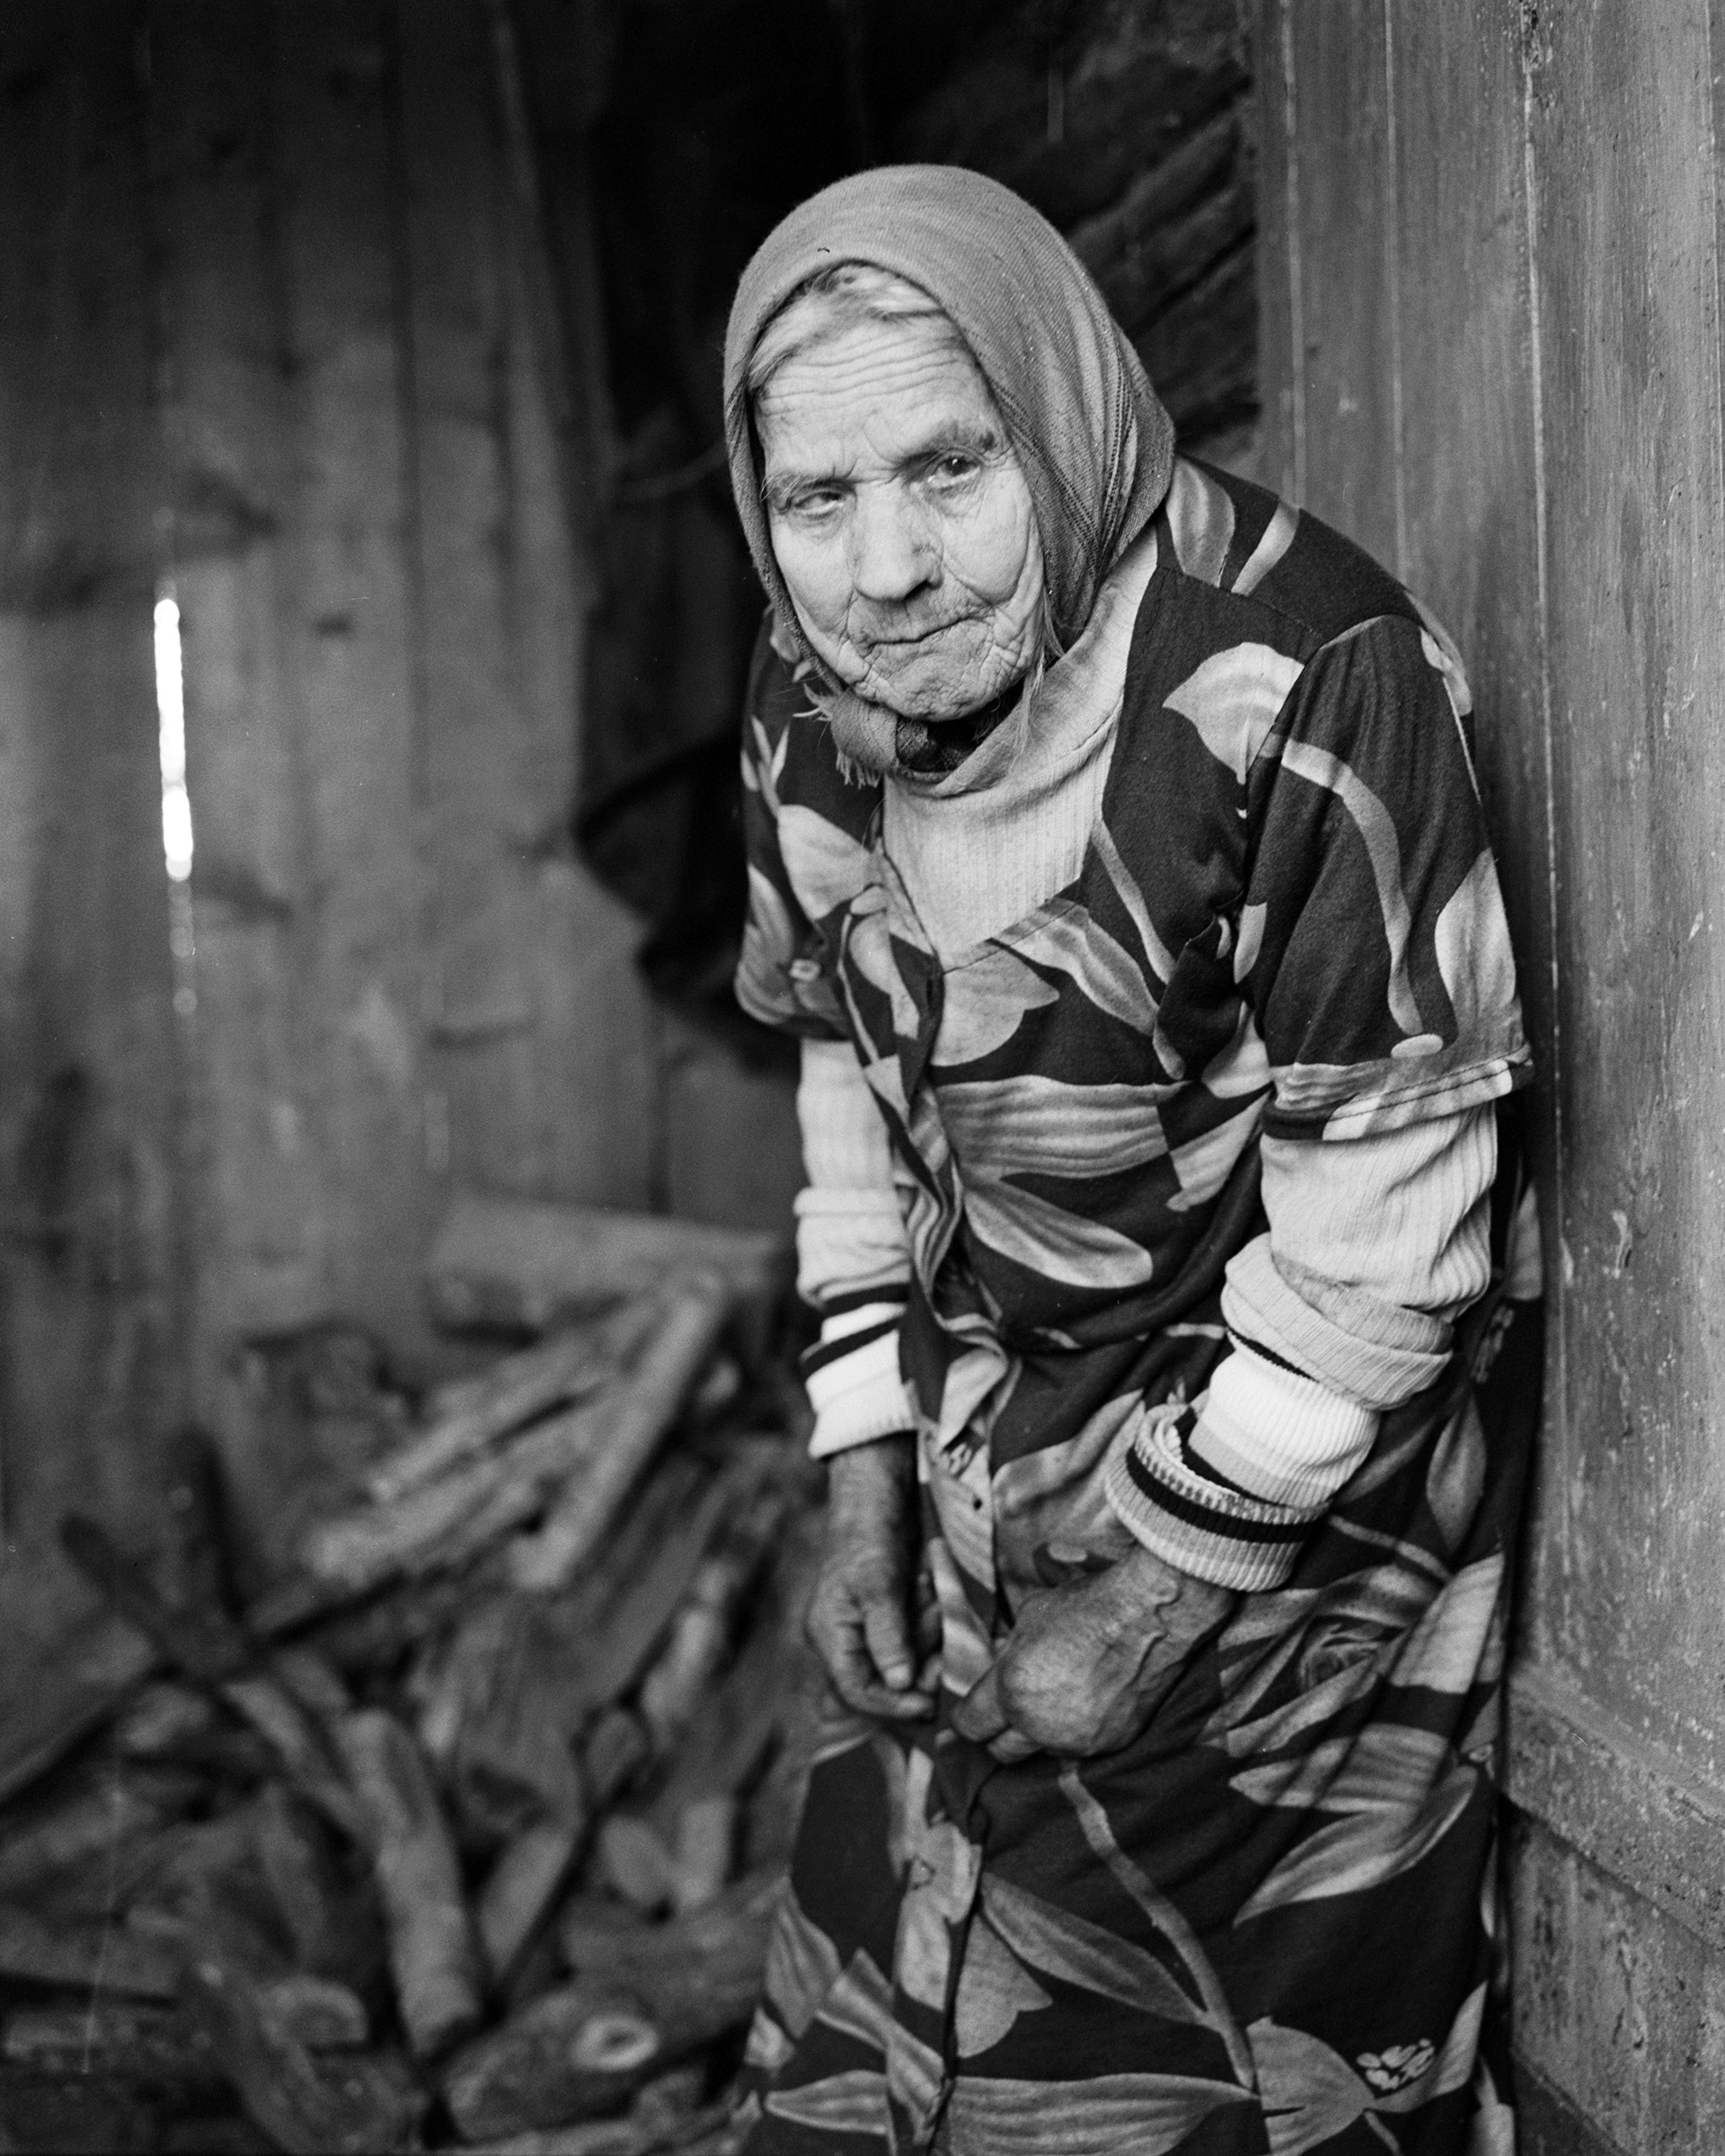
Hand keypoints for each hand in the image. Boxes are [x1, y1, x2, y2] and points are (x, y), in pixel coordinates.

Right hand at [805, 1435, 939, 1720]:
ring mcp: (868, 1629)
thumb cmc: (870, 1535)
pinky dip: (929, 1623)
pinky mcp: (891, 1618)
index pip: (856, 1692)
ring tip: (931, 1596)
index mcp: (830, 1636)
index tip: (930, 1703)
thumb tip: (900, 1684)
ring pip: (906, 1660)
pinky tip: (930, 1591)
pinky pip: (915, 1639)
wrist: (879, 1495)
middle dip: (919, 1664)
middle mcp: (846, 1639)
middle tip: (940, 1633)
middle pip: (885, 1682)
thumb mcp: (878, 1585)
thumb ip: (888, 1636)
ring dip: (927, 1637)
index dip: (892, 1705)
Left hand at [952, 1545, 1236, 1759]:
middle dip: (1000, 1733)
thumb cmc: (1087, 1607)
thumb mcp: (1028, 1618)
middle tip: (1011, 1710)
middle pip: (1001, 1752)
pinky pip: (1081, 1748)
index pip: (970, 1726)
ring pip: (1042, 1752)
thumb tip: (1001, 1671)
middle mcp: (1041, 1725)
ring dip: (1042, 1734)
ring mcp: (1078, 1740)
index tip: (977, 1708)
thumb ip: (1009, 1657)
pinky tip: (1089, 1703)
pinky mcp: (1111, 1745)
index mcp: (1012, 1691)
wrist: (1149, 1616)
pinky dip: (1078, 1733)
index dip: (970, 1715)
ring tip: (1057, 1699)